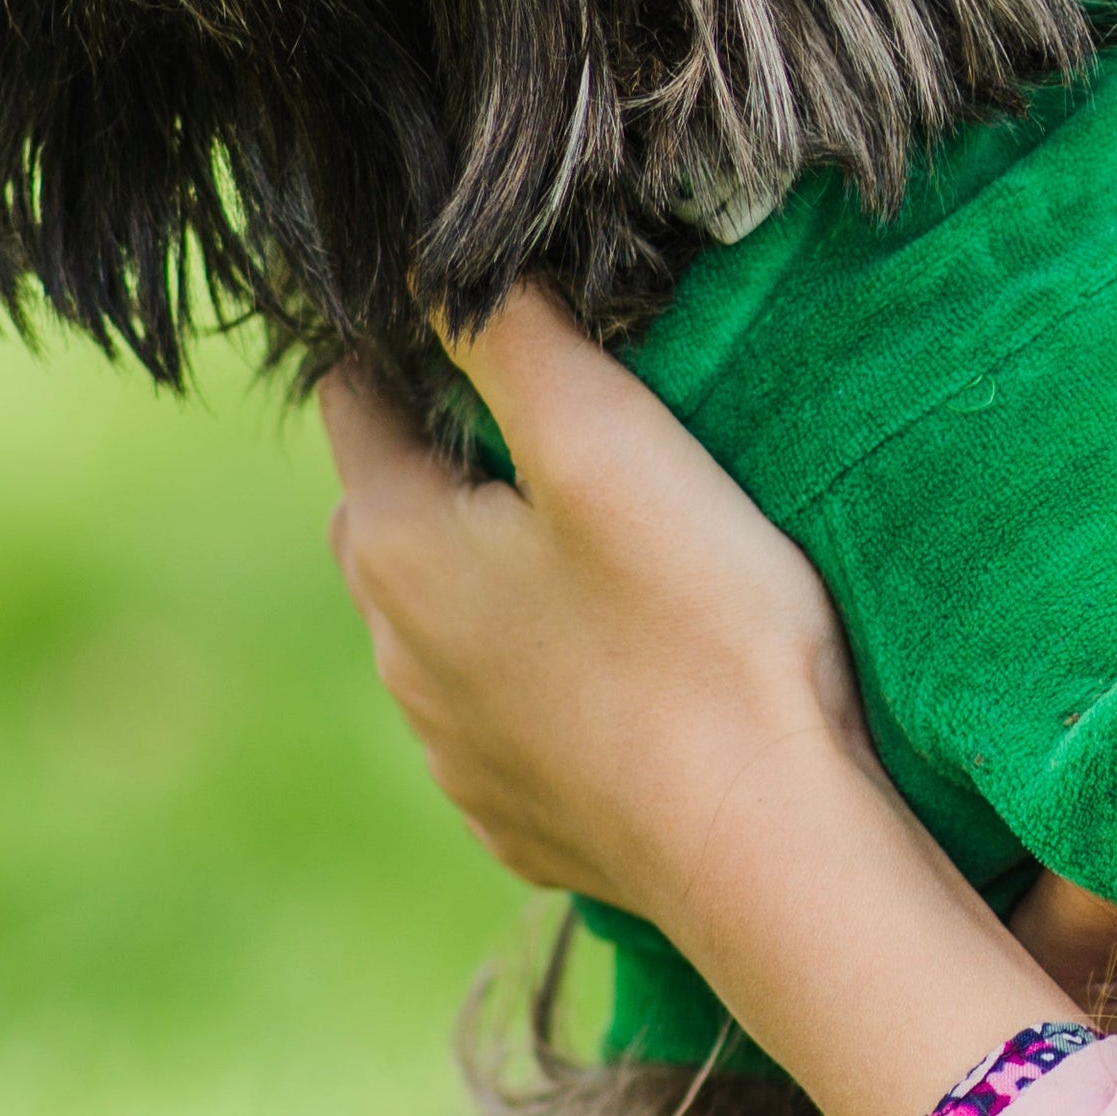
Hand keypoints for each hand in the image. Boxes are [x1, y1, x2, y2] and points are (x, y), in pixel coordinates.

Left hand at [319, 287, 855, 909]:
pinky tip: (623, 669)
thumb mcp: (609, 440)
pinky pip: (503, 717)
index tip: (486, 313)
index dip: (406, 341)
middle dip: (446, 458)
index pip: (350, 400)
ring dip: (494, 575)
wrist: (766, 847)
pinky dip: (540, 677)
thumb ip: (511, 336)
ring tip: (601, 548)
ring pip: (442, 623)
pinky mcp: (519, 816)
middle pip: (389, 514)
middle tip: (553, 423)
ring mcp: (454, 751)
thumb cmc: (698, 630)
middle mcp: (397, 656)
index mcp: (397, 549)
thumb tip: (435, 268)